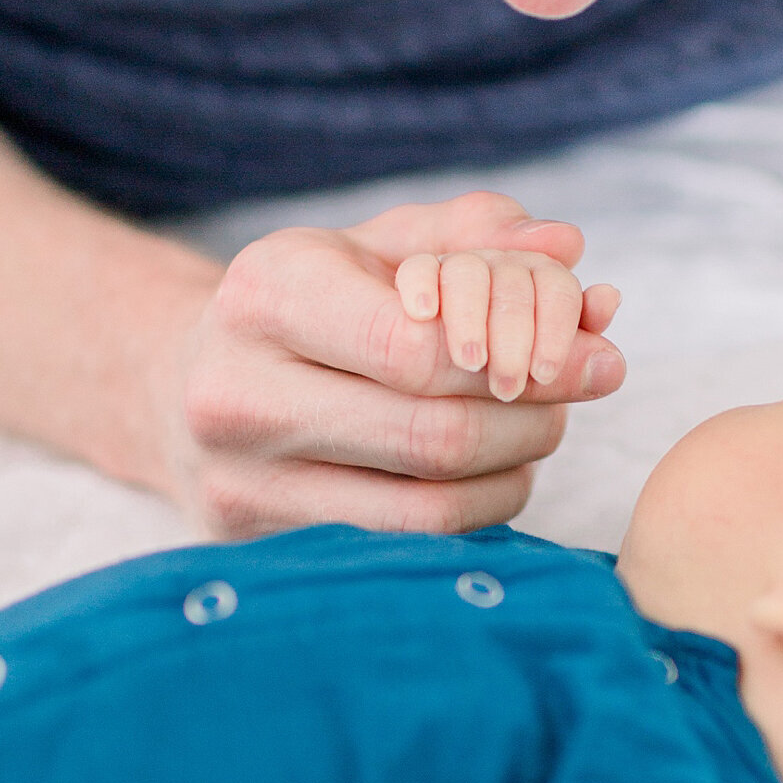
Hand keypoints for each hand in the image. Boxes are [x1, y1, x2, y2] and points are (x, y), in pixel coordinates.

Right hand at [169, 193, 625, 538]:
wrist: (181, 383)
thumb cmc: (308, 303)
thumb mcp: (375, 246)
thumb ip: (473, 236)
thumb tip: (568, 247)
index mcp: (267, 293)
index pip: (417, 348)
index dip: (529, 357)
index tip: (601, 356)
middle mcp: (236, 390)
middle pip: (432, 436)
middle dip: (535, 420)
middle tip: (578, 399)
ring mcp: (238, 480)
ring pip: (427, 508)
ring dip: (515, 474)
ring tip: (539, 433)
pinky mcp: (250, 542)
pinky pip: (401, 545)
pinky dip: (474, 515)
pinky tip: (491, 477)